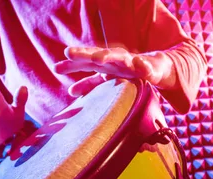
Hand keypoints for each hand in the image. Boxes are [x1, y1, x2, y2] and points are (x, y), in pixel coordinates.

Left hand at [53, 46, 175, 96]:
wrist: (155, 67)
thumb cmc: (127, 73)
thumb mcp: (107, 79)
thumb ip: (89, 83)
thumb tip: (70, 92)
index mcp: (105, 63)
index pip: (85, 62)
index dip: (71, 64)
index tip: (57, 68)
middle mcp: (115, 60)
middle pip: (97, 55)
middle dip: (83, 54)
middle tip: (69, 53)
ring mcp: (131, 62)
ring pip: (118, 57)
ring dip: (108, 56)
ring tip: (98, 59)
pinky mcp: (148, 67)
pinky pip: (145, 67)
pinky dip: (143, 66)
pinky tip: (141, 66)